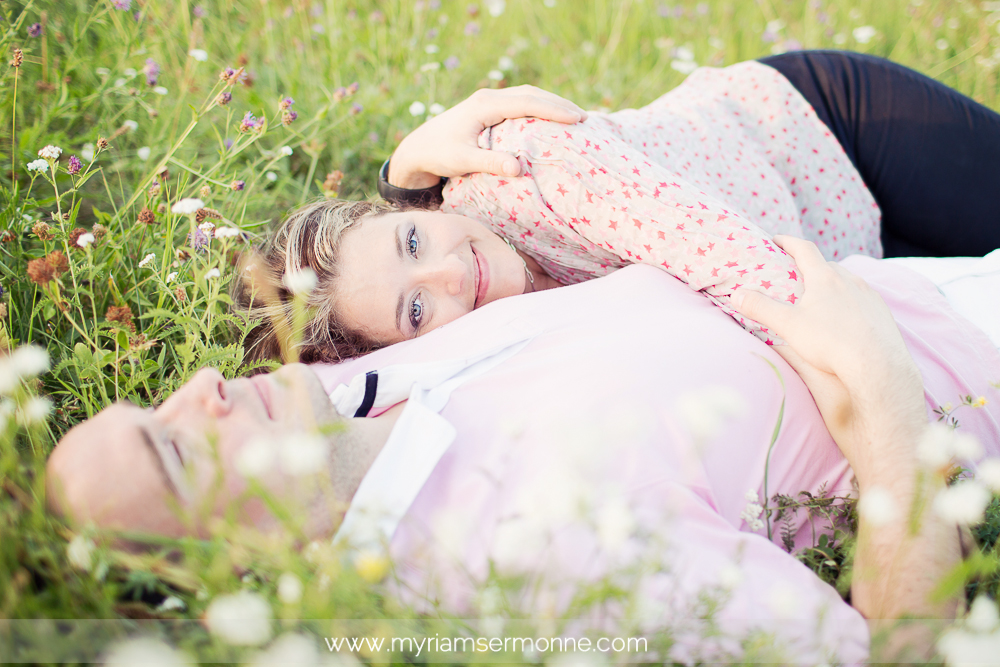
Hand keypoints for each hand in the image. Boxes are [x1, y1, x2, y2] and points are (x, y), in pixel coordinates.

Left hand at [388, 85, 587, 188]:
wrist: (418, 148)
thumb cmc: (439, 155)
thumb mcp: (462, 161)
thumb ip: (489, 163)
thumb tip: (518, 169)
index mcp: (484, 105)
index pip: (526, 102)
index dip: (553, 109)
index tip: (576, 118)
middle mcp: (488, 97)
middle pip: (531, 94)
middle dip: (558, 104)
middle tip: (583, 118)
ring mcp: (489, 101)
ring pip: (527, 96)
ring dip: (550, 104)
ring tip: (574, 117)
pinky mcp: (489, 109)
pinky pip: (520, 103)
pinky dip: (539, 108)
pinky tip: (552, 120)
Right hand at [731, 235, 924, 473]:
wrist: (877, 365)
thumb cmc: (830, 343)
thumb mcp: (788, 325)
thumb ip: (760, 308)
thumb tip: (736, 294)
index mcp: (825, 277)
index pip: (804, 249)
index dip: (788, 241)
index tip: (776, 240)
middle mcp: (849, 280)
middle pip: (826, 265)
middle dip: (809, 266)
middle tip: (795, 275)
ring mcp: (868, 295)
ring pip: (846, 281)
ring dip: (831, 284)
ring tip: (819, 298)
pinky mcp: (881, 311)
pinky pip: (861, 298)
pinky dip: (848, 300)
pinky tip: (844, 317)